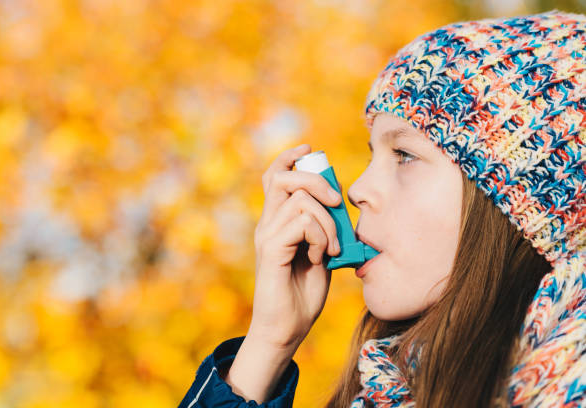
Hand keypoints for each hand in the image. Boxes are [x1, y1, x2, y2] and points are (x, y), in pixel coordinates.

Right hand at [249, 143, 341, 350]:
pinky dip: (320, 237)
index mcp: (276, 221)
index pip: (274, 175)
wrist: (286, 328)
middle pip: (282, 176)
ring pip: (300, 200)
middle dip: (316, 180)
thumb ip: (324, 226)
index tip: (310, 149)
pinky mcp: (271, 250)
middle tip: (336, 204)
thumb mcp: (321, 251)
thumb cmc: (303, 293)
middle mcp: (267, 223)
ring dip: (327, 221)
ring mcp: (267, 235)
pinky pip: (301, 223)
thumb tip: (337, 201)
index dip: (289, 157)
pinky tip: (320, 258)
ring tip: (332, 248)